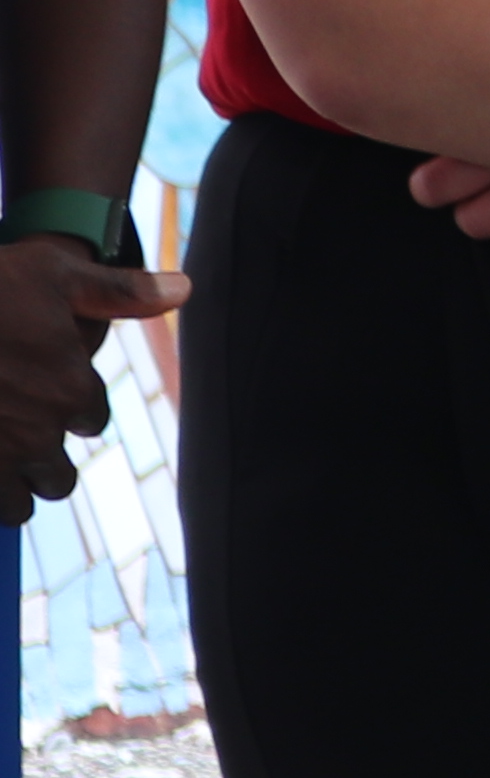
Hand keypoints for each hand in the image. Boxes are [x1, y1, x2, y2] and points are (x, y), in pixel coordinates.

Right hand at [0, 230, 166, 496]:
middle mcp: (35, 435)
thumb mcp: (54, 272)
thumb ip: (120, 290)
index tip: (48, 389)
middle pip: (57, 479)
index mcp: (70, 391)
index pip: (90, 420)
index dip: (72, 406)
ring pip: (16, 505)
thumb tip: (184, 287)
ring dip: (8, 488)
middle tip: (18, 434)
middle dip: (42, 461)